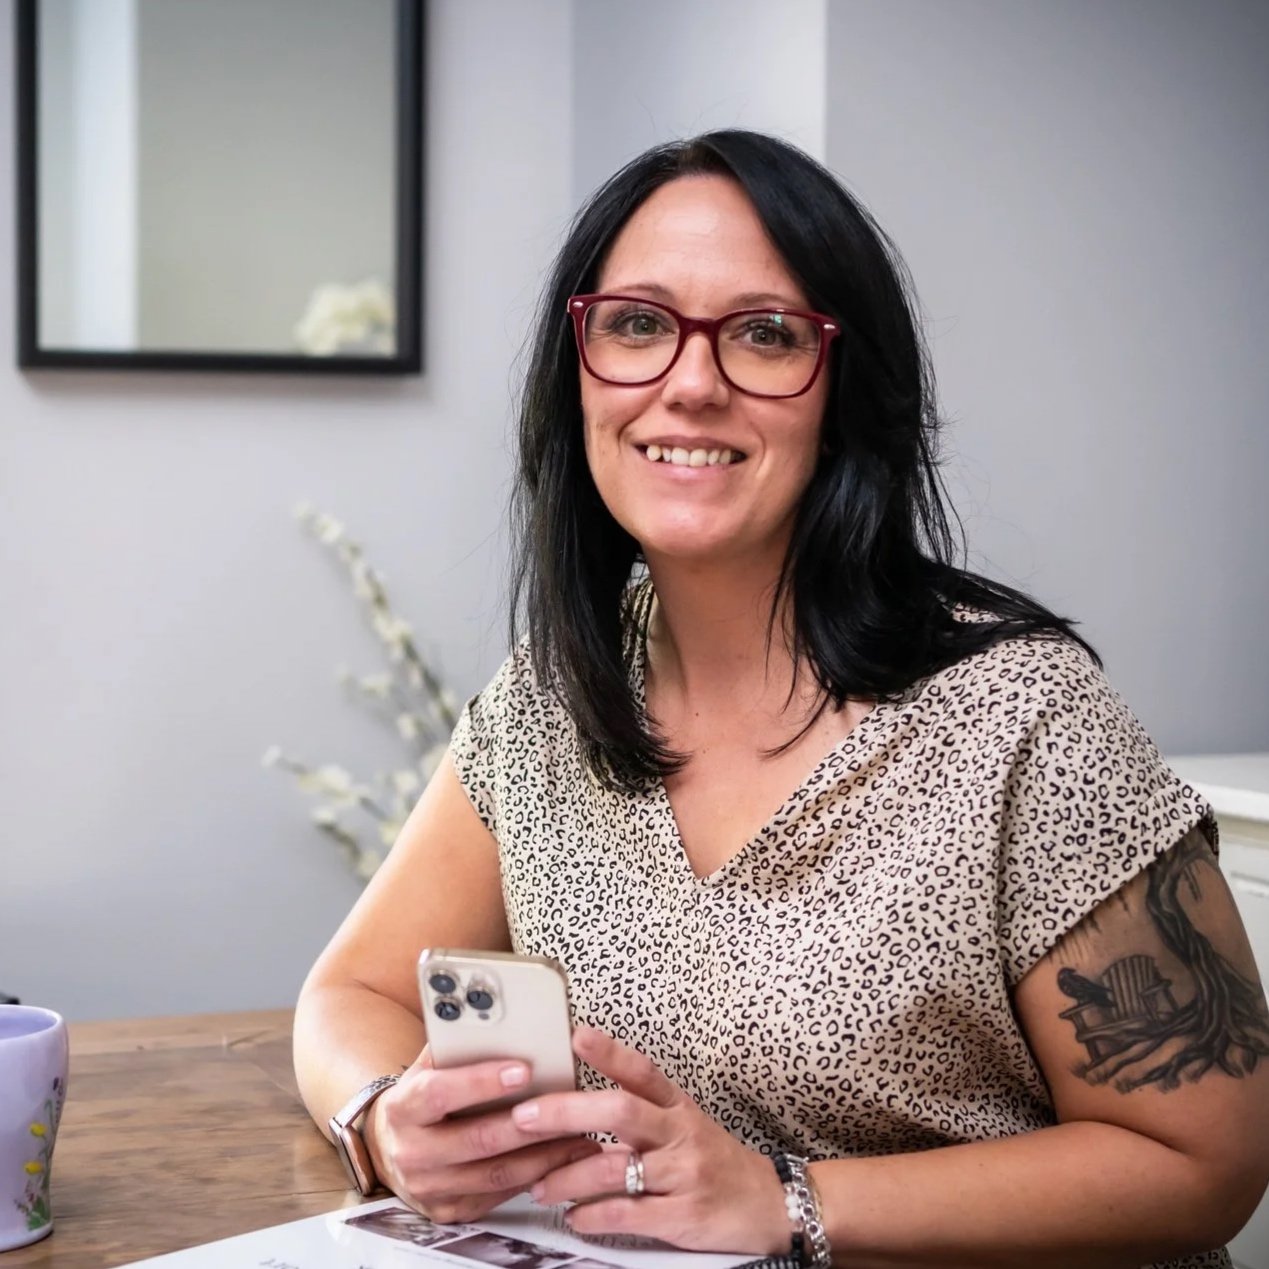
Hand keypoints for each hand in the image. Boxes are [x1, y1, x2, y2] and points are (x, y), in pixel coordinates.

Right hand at [364, 1046, 600, 1222]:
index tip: (524, 1069)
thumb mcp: (425, 1069)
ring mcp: (430, 1188)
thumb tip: (495, 1019)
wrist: (389, 1149)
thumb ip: (454, 1047)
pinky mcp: (449, 1212)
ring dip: (544, 1156)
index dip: (481, 1082)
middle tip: (570, 1108)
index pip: (441, 1093)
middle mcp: (412, 1152)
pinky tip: (562, 1162)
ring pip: (495, 1174)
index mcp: (403, 1108)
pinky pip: (498, 1196)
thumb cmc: (421, 1099)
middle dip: (530, 1124)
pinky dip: (534, 1178)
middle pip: (478, 1140)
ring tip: (581, 1137)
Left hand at [514, 1026, 790, 1255]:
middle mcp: (680, 1134)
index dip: (610, 1052)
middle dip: (567, 1113)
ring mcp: (683, 1174)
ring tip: (539, 1185)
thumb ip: (639, 1114)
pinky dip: (595, 1215)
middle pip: (620, 1112)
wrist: (767, 1205)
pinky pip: (630, 1213)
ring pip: (616, 1167)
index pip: (642, 1072)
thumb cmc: (713, 1161)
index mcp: (678, 1107)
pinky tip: (574, 1216)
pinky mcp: (684, 1216)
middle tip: (524, 1117)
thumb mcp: (684, 1124)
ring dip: (568, 1177)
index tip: (576, 1036)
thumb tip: (575, 1107)